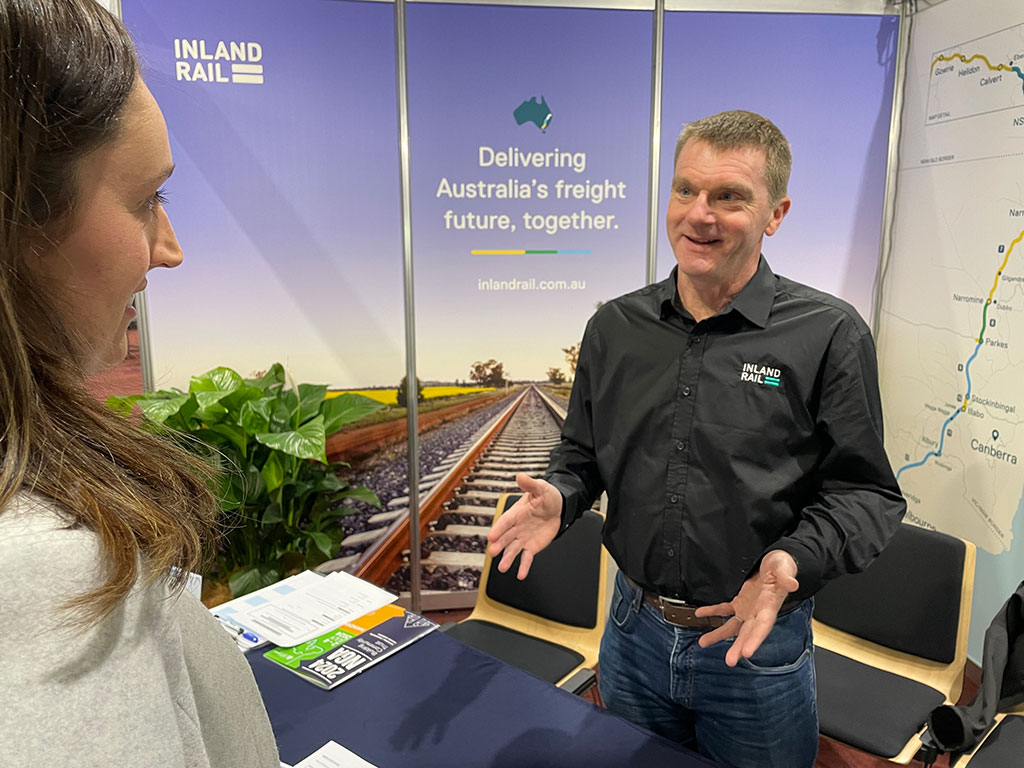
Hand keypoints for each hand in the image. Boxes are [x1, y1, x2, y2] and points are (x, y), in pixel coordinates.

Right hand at [486, 473, 562, 579]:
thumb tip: (520, 475)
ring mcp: (523, 538)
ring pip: (513, 550)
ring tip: (502, 568)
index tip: (491, 536)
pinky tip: (521, 574)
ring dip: (507, 558)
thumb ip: (530, 484)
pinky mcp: (531, 547)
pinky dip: (523, 566)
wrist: (559, 508)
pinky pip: (526, 558)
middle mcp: (516, 527)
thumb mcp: (540, 488)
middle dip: (499, 545)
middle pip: (506, 537)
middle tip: (493, 552)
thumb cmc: (547, 497)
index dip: (498, 528)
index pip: (505, 521)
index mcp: (516, 513)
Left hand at [694, 550, 799, 666]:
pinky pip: (724, 609)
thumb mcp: (785, 567)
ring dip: (719, 635)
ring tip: (703, 643)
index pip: (763, 627)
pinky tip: (700, 614)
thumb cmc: (782, 566)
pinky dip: (712, 612)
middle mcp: (759, 612)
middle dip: (738, 647)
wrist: (776, 563)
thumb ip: (786, 576)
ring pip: (733, 626)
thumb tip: (792, 584)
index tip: (747, 653)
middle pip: (748, 633)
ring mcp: (748, 609)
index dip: (755, 640)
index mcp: (770, 606)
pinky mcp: (741, 602)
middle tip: (729, 660)